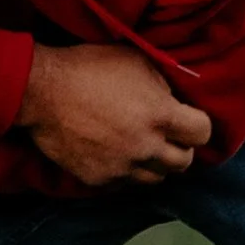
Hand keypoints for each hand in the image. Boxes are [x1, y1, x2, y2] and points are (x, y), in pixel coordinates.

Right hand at [16, 44, 211, 185]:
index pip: (202, 133)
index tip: (187, 119)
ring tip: (142, 147)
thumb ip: (162, 85)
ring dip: (155, 163)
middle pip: (184, 162)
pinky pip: (125, 182)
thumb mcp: (135, 61)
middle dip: (180, 148)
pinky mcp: (100, 179)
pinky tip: (115, 153)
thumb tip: (174, 101)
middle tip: (167, 135)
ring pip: (156, 178)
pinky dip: (126, 171)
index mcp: (161, 114)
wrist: (41, 92)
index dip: (197, 125)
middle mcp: (147, 146)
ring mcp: (123, 167)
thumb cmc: (89, 68)